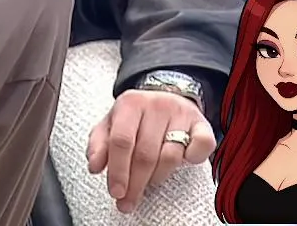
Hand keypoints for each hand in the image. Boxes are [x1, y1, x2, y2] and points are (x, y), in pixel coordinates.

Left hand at [85, 90, 214, 213]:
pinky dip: (192, 159)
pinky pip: (202, 147)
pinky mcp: (202, 124)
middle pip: (145, 154)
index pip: (121, 141)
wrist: (165, 96)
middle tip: (128, 201)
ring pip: (170, 156)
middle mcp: (156, 105)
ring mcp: (181, 114)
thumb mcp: (110, 124)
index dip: (118, 170)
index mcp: (130, 104)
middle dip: (135, 183)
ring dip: (157, 177)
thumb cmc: (136, 117)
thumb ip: (99, 144)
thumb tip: (94, 166)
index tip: (116, 192)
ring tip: (148, 182)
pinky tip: (182, 162)